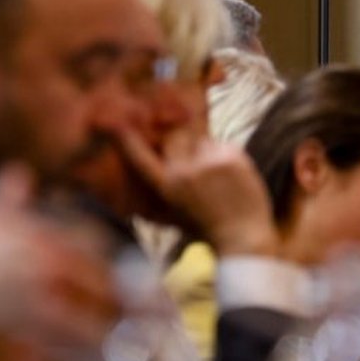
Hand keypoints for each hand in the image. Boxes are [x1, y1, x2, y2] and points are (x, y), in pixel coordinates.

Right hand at [112, 126, 280, 257]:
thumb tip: (159, 153)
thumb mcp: (174, 207)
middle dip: (179, 139)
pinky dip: (224, 155)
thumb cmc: (206, 225)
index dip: (127, 140)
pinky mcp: (231, 156)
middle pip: (174, 135)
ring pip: (200, 139)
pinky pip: (222, 144)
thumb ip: (165, 180)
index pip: (140, 156)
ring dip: (204, 149)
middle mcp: (184, 171)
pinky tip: (230, 177)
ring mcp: (209, 162)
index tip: (117, 125)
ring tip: (215, 175)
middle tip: (192, 156)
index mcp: (167, 185)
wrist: (242, 235)